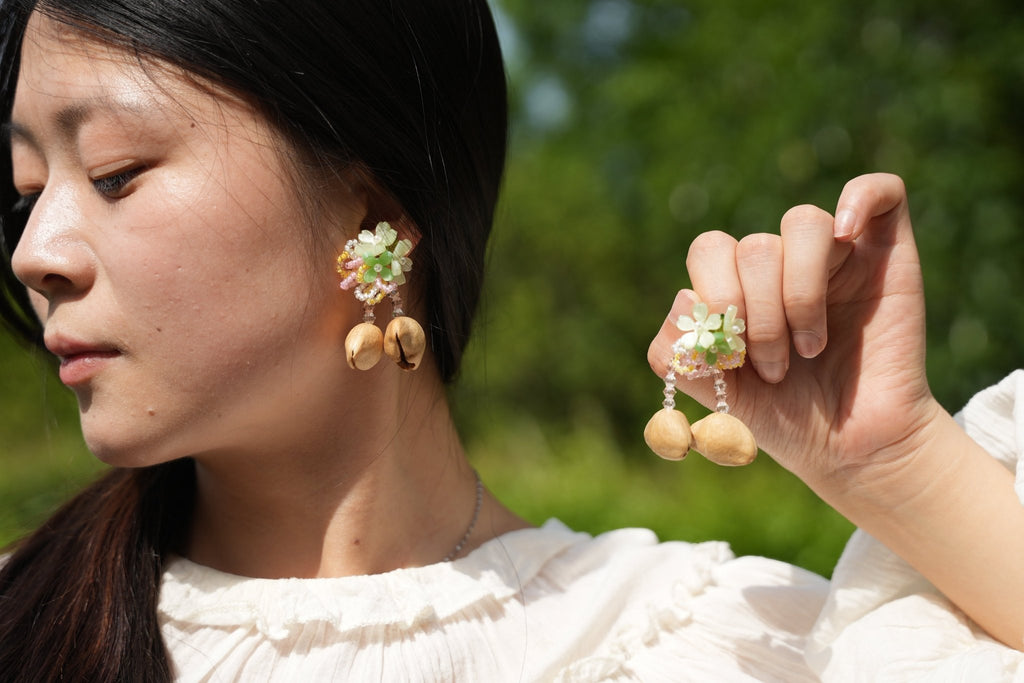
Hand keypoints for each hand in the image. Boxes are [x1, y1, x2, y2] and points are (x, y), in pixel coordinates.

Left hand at [648, 173, 943, 498]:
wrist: (854, 447)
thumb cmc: (786, 417)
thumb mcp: (716, 396)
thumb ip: (677, 355)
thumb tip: (684, 295)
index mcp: (735, 284)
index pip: (709, 251)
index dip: (717, 300)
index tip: (735, 361)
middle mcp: (780, 263)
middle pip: (752, 245)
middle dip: (757, 312)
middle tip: (773, 367)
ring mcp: (834, 253)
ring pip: (802, 223)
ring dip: (801, 295)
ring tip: (810, 349)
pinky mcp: (885, 251)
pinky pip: (878, 190)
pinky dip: (860, 199)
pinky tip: (848, 238)